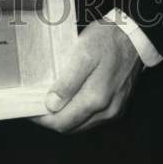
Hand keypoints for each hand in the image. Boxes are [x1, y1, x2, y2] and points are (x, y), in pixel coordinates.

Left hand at [33, 19, 142, 133]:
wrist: (134, 36)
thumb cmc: (107, 40)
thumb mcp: (83, 53)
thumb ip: (68, 81)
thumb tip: (51, 105)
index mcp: (96, 98)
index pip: (62, 123)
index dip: (42, 119)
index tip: (29, 108)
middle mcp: (106, 111)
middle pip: (70, 127)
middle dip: (50, 120)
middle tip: (35, 105)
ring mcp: (113, 111)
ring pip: (81, 125)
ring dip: (64, 118)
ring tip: (49, 102)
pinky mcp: (118, 106)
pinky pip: (92, 119)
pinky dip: (77, 114)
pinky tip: (70, 100)